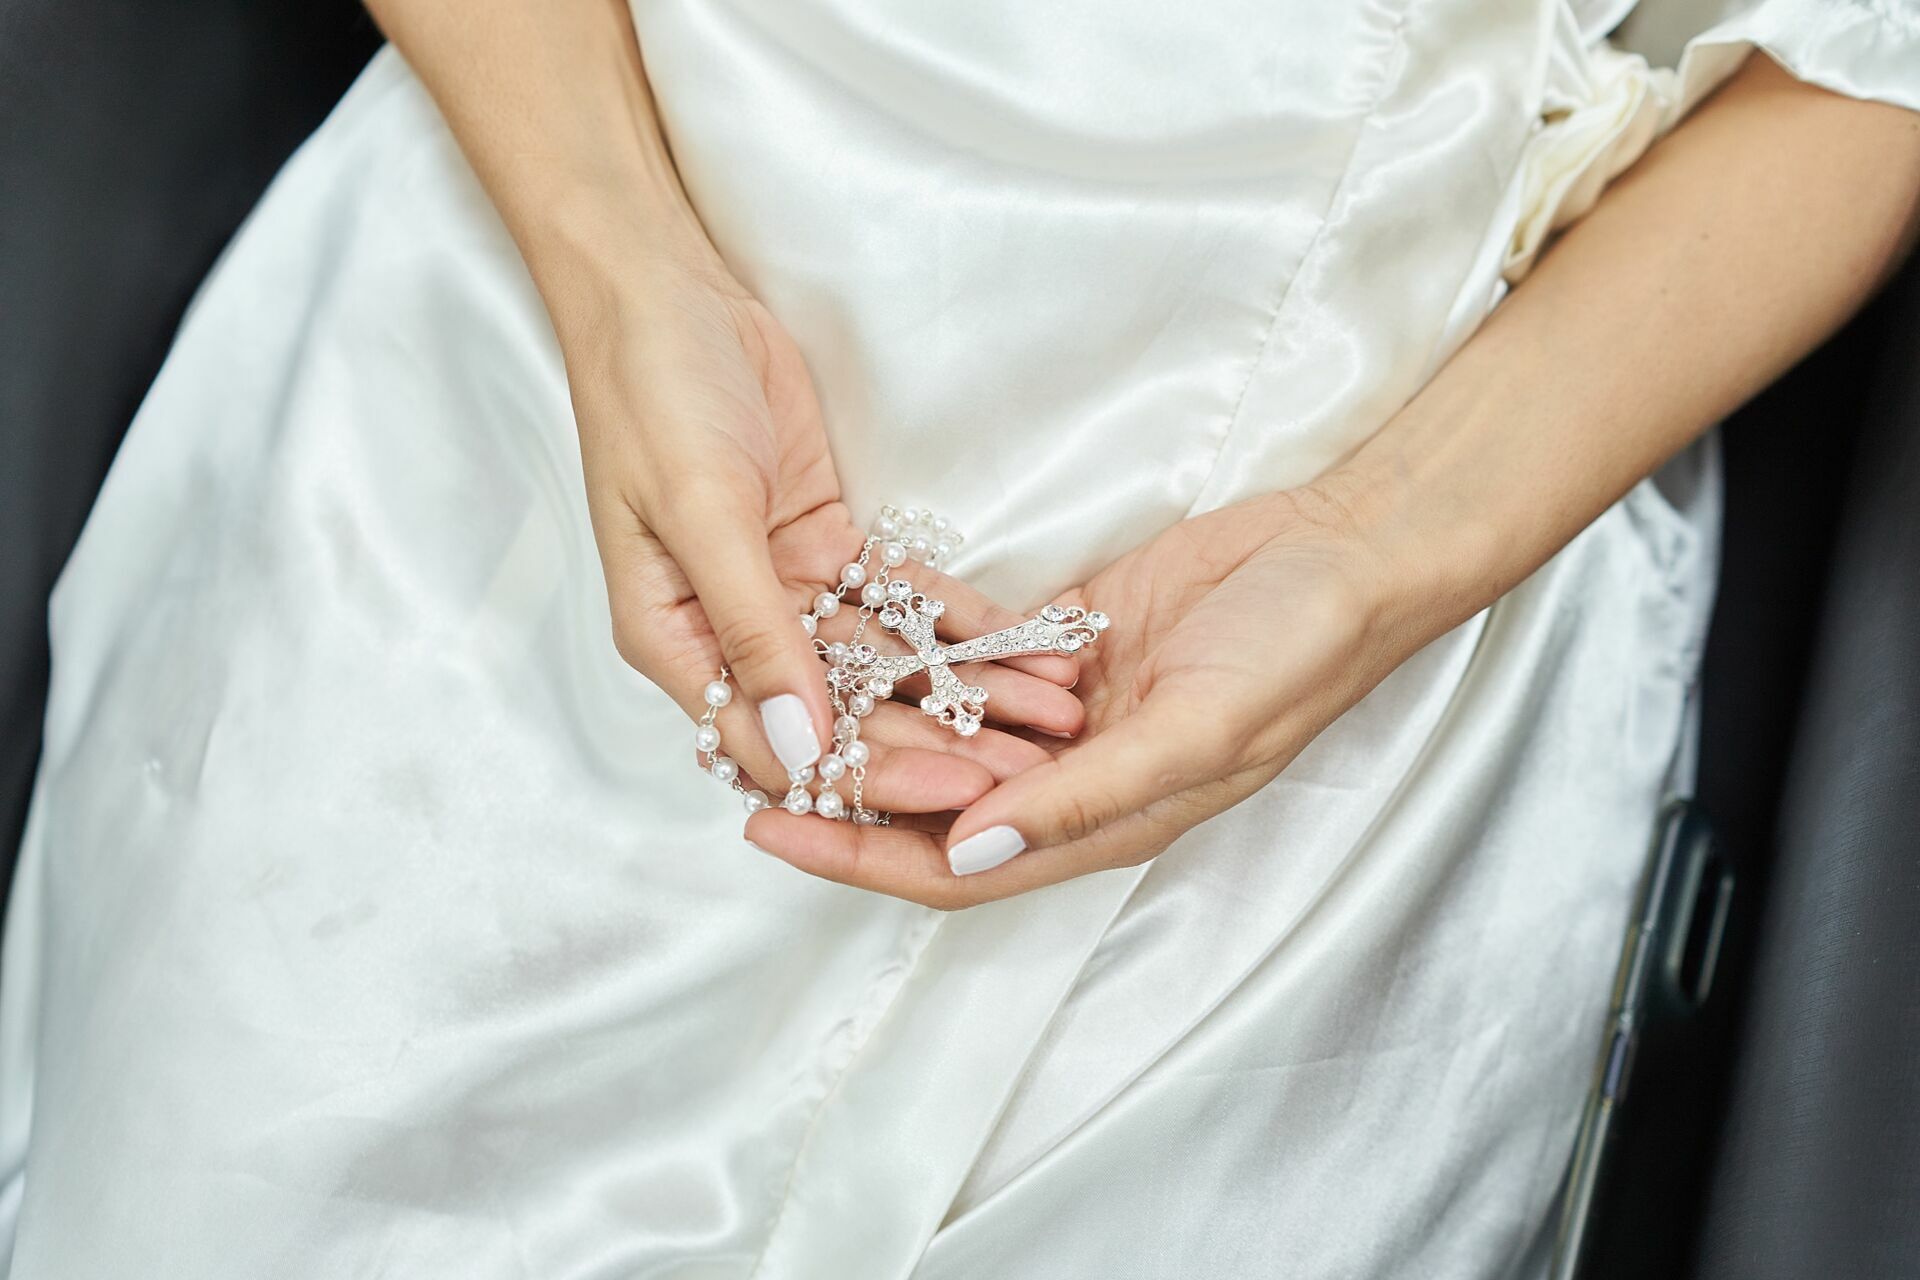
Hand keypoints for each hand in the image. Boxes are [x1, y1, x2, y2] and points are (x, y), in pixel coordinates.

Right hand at [558, 250, 1082, 810]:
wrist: (668, 291)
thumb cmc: (654, 394)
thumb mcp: (700, 511)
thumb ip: (751, 628)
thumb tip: (799, 745)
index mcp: (677, 643)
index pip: (777, 742)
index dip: (866, 775)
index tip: (955, 791)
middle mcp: (734, 633)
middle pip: (845, 715)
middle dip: (940, 744)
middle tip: (1033, 770)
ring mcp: (785, 591)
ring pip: (886, 664)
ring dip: (968, 690)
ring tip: (1054, 714)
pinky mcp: (828, 546)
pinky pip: (903, 601)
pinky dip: (964, 624)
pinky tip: (1031, 646)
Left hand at [745, 485, 1414, 905]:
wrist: (1347, 551)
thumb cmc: (1296, 651)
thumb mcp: (1196, 730)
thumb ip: (1081, 798)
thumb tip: (962, 851)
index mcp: (1102, 822)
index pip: (953, 867)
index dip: (857, 859)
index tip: (770, 831)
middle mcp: (1073, 776)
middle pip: (932, 805)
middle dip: (842, 794)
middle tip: (745, 761)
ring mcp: (1069, 707)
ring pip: (946, 731)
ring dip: (871, 723)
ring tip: (780, 698)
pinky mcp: (1070, 636)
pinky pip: (976, 654)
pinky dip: (922, 648)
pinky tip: (855, 627)